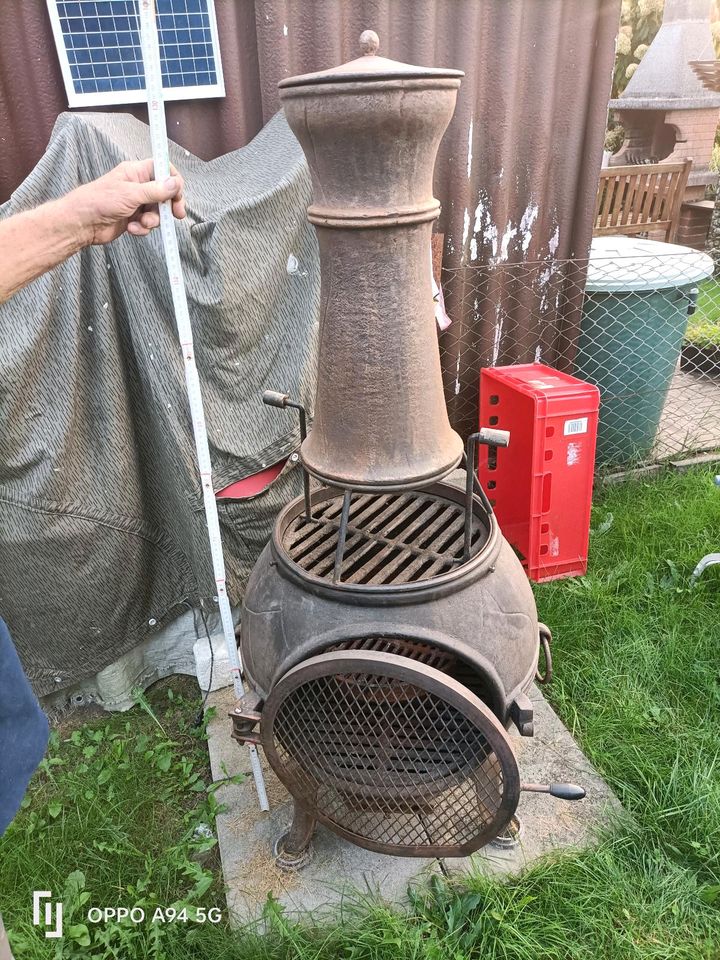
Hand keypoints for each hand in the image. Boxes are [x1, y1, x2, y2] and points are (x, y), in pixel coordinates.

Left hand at [68, 158, 185, 244]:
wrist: (83, 223)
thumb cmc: (98, 201)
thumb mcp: (130, 194)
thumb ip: (155, 190)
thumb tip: (174, 183)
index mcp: (136, 172)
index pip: (162, 169)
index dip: (173, 181)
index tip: (178, 194)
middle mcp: (138, 186)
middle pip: (164, 193)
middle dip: (169, 206)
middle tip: (175, 214)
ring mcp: (136, 203)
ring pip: (157, 212)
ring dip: (153, 220)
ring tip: (141, 223)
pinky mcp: (133, 218)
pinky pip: (148, 224)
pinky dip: (142, 228)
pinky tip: (132, 228)